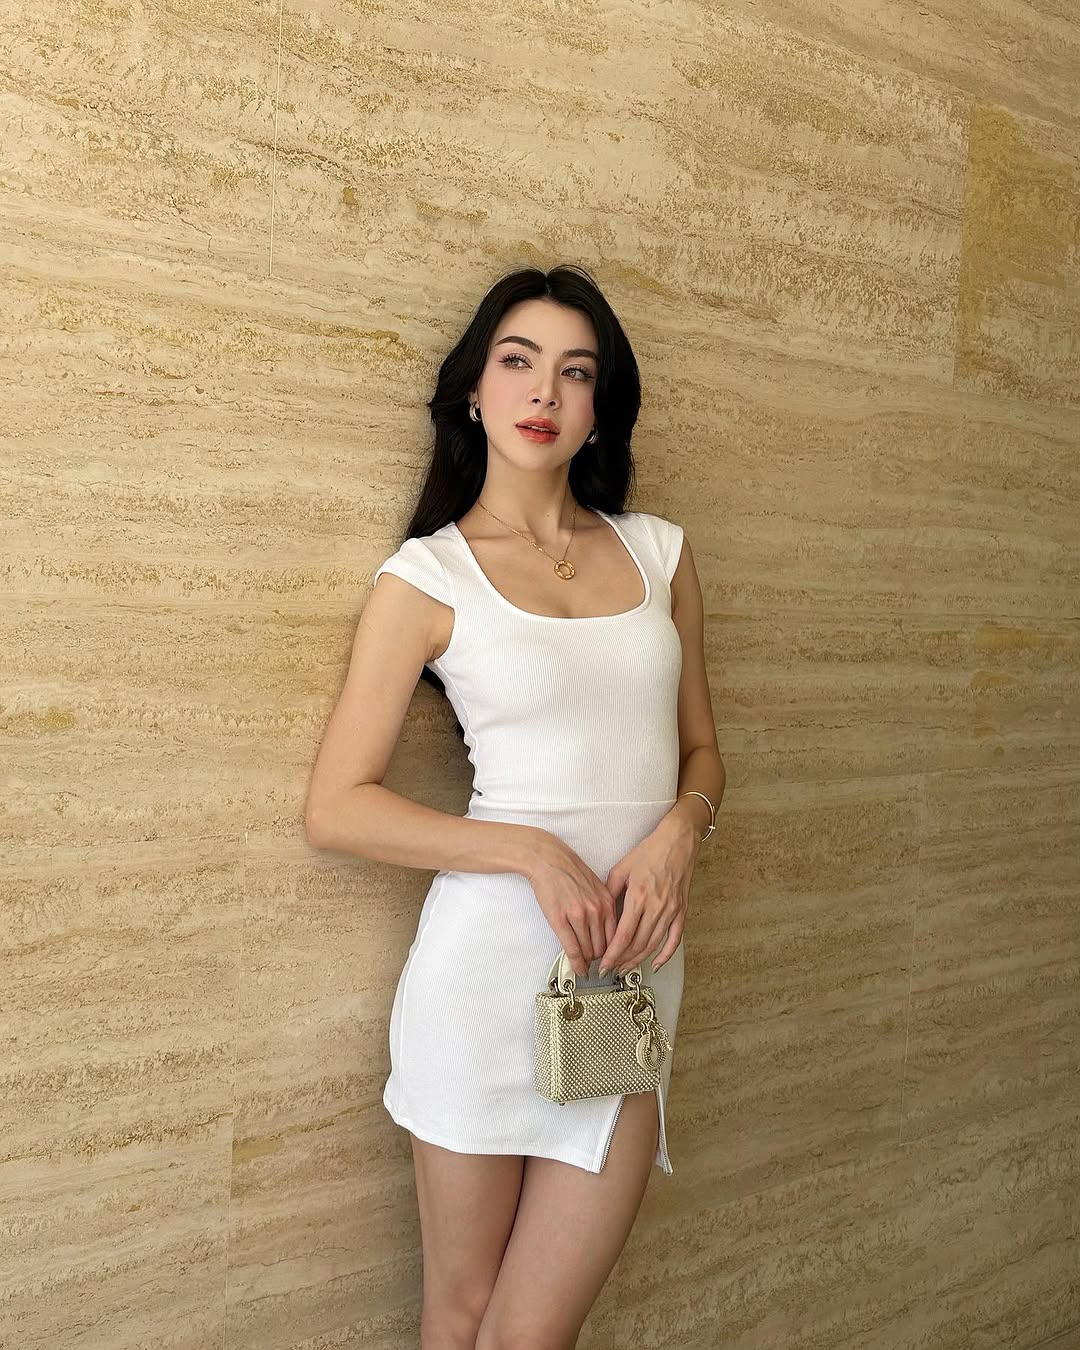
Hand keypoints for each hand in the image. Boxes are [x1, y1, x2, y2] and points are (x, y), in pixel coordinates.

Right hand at [526, 833, 618, 977]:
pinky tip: (578, 969)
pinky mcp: (560, 920)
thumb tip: (606, 930)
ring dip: (587, 960)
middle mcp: (596, 910)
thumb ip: (603, 907)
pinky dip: (576, 963)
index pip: (617, 937)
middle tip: (596, 963)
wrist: (548, 859)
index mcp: (607, 902)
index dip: (614, 952)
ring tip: (585, 964)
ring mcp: (578, 916)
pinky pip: (572, 948)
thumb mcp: (596, 886)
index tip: (611, 959)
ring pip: (588, 950)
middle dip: (600, 958)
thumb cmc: (569, 870)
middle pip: (603, 947)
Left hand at [597, 812, 700, 975]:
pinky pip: (674, 939)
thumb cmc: (649, 852)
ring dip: (639, 960)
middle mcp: (656, 907)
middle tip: (611, 969)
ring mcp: (671, 911)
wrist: (677, 842)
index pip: (623, 935)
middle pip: (637, 944)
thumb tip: (601, 913)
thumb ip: (609, 892)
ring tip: (626, 968)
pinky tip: (655, 963)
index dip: (612, 954)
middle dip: (622, 960)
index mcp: (639, 897)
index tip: (603, 964)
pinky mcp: (681, 911)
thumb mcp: (621, 869)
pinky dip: (665, 955)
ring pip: (653, 944)